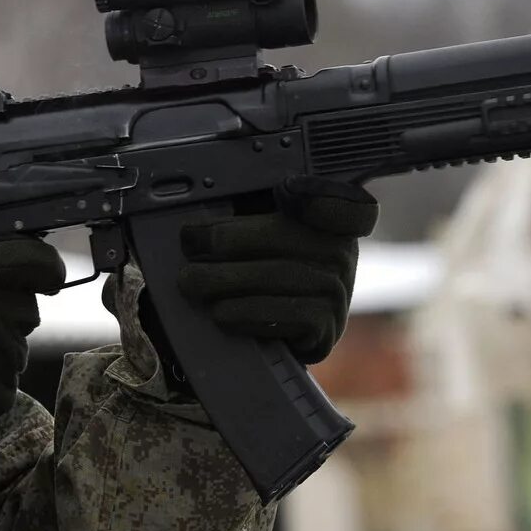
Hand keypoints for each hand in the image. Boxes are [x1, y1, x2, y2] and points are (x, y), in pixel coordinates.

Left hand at [175, 177, 378, 363]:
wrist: (285, 340)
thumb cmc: (267, 280)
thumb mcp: (267, 238)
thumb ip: (252, 218)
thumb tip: (204, 214)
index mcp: (328, 219)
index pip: (333, 199)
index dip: (314, 194)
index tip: (282, 190)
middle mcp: (341, 251)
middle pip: (283, 236)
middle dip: (226, 241)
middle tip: (189, 247)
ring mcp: (337, 290)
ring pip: (277, 276)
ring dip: (225, 279)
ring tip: (191, 282)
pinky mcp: (326, 326)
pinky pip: (283, 314)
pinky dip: (245, 312)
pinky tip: (220, 312)